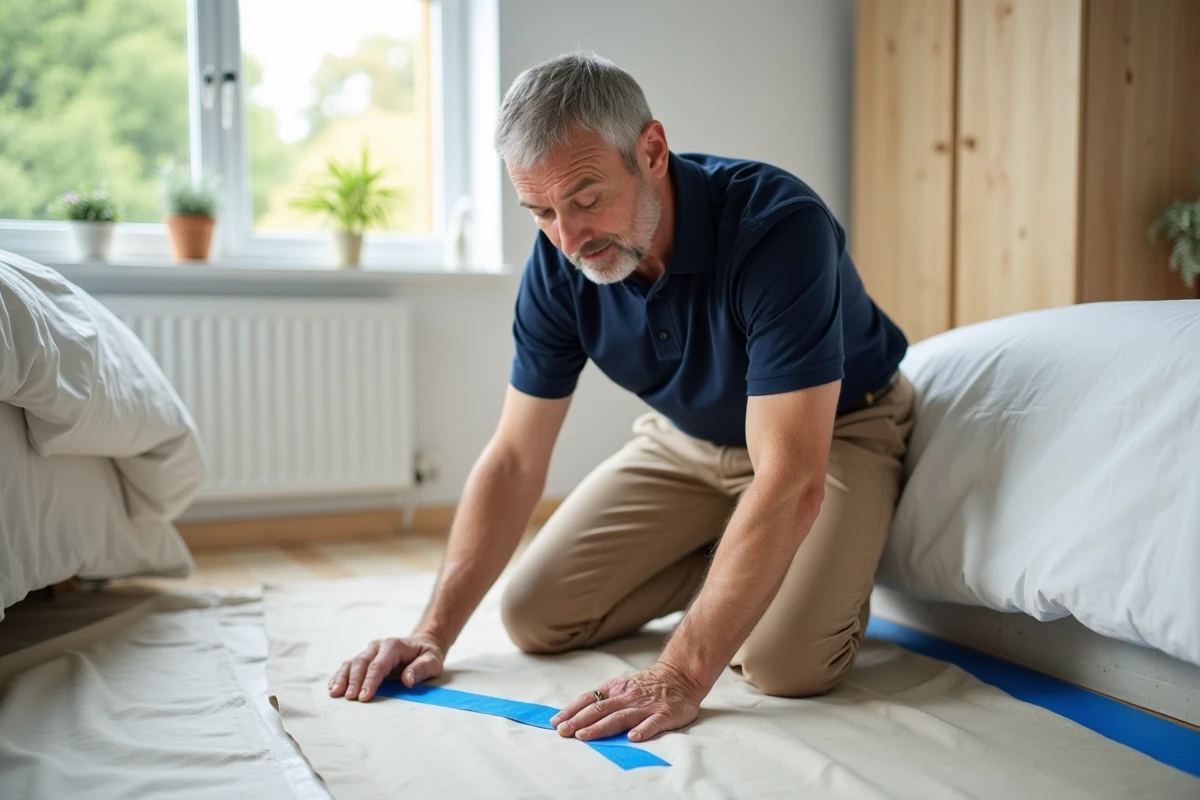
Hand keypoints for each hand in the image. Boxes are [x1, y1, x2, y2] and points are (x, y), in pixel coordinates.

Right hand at [328, 635, 444, 701]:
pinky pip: (349, 665)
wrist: (423, 644)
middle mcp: (378, 646)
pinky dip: (339, 675)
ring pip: (351, 663)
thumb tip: (407, 680)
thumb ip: (421, 669)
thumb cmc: (427, 655)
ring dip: (342, 678)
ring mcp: (369, 651)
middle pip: (361, 663)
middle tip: (349, 698)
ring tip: (334, 693)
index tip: (364, 697)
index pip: (379, 665)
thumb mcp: (433, 661)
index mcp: (394, 646)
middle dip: (354, 681)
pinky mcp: (364, 658)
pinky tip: (332, 686)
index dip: (370, 681)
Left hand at [549, 662, 705, 742]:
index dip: (572, 710)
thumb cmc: (647, 685)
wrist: (680, 674)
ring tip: (586, 736)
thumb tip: (575, 714)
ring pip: (621, 717)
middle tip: (564, 732)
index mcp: (616, 689)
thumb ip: (604, 698)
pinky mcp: (665, 714)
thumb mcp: (622, 686)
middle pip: (600, 709)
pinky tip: (633, 738)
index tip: (555, 722)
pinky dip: (643, 730)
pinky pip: (653, 723)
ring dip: (601, 727)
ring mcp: (646, 706)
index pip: (589, 699)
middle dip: (580, 721)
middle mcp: (628, 697)